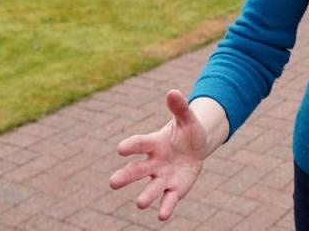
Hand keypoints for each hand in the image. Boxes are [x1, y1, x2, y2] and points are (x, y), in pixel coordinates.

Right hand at [109, 89, 208, 220]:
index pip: (139, 144)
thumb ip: (180, 107)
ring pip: (151, 188)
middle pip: (137, 170)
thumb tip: (173, 92)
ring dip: (146, 196)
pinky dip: (166, 207)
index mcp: (154, 143)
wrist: (196, 147)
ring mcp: (163, 177)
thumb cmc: (187, 131)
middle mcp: (154, 162)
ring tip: (140, 204)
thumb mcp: (187, 118)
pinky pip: (169, 199)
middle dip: (125, 176)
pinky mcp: (174, 188)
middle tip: (113, 183)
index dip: (131, 145)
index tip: (121, 148)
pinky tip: (162, 216)